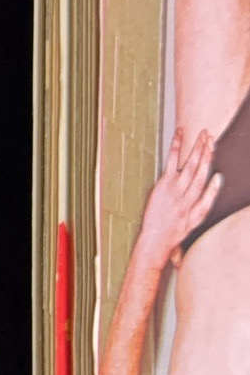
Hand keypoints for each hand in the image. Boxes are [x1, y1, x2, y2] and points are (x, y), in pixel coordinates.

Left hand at [141, 128, 221, 272]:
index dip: (215, 173)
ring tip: (203, 135)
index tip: (219, 165)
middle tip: (211, 137)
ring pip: (191, 165)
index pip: (209, 186)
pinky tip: (180, 134)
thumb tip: (217, 181)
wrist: (155, 240)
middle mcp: (190, 197)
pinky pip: (172, 161)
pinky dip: (177, 147)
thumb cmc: (173, 232)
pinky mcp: (164, 184)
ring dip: (198, 148)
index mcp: (198, 208)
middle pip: (202, 171)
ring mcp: (177, 190)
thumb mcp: (195, 223)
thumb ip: (207, 202)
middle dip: (208, 153)